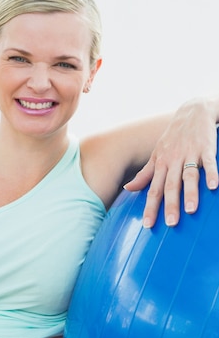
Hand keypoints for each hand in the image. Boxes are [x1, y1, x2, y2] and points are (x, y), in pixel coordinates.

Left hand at [125, 97, 218, 227]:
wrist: (191, 112)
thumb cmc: (173, 138)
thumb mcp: (156, 155)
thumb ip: (144, 174)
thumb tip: (128, 189)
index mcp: (161, 164)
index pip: (153, 190)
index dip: (150, 207)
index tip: (148, 225)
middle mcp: (173, 160)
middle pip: (170, 186)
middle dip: (170, 205)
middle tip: (171, 224)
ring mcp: (190, 154)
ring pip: (189, 176)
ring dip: (190, 192)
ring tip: (191, 210)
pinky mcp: (206, 148)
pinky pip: (209, 162)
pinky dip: (211, 173)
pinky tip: (213, 186)